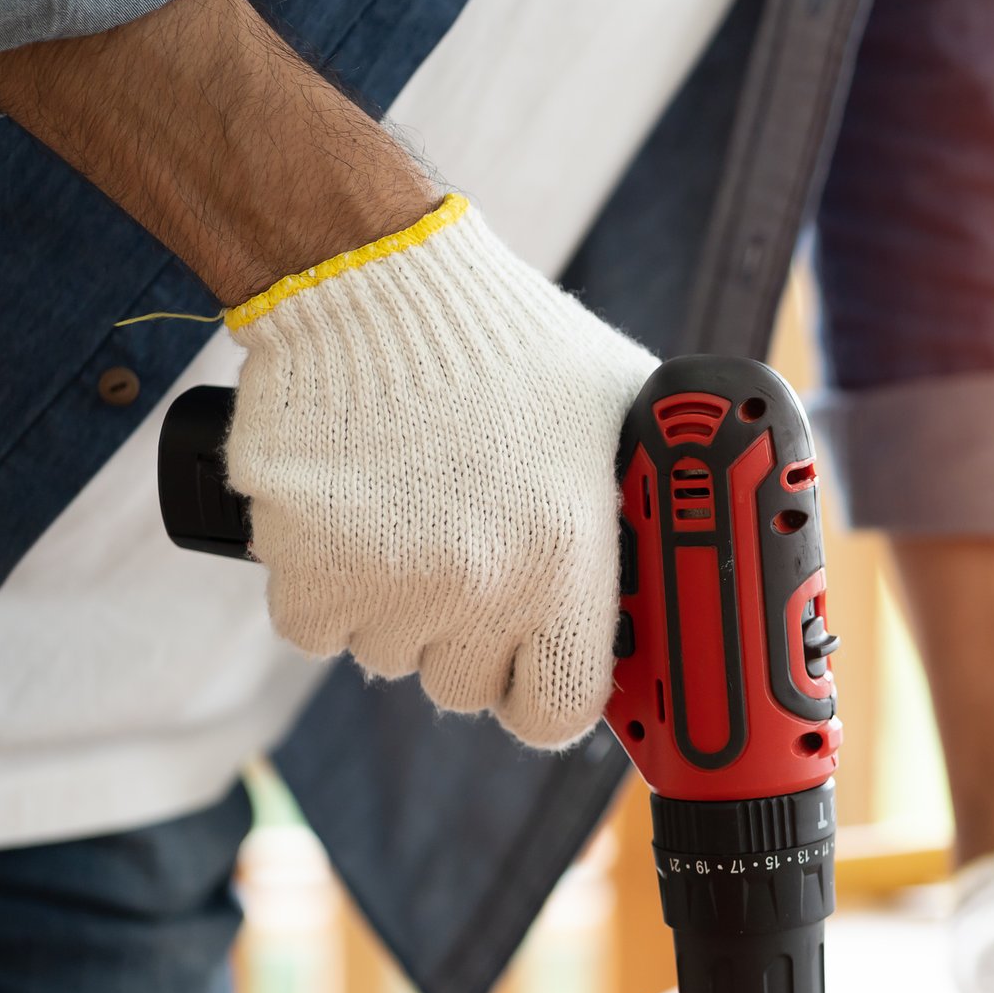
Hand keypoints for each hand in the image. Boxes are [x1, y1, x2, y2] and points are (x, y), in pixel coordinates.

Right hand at [226, 196, 654, 747]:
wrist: (380, 283)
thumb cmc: (509, 345)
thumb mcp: (622, 414)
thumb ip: (652, 496)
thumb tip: (688, 550)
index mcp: (569, 560)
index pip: (560, 709)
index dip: (546, 691)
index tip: (536, 665)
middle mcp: (482, 586)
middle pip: (466, 687)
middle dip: (467, 640)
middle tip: (466, 563)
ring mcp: (388, 582)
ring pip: (389, 656)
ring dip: (396, 610)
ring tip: (410, 520)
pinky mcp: (305, 566)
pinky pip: (315, 628)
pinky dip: (325, 588)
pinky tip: (351, 522)